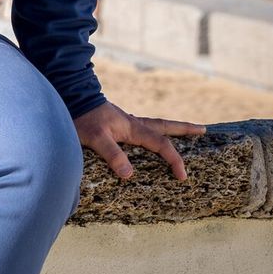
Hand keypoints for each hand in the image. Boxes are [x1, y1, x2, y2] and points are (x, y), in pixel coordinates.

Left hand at [74, 101, 204, 180]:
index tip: (182, 176)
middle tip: (203, 129)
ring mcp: (124, 122)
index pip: (161, 145)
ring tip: (182, 131)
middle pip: (164, 126)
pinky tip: (145, 135)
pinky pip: (140, 128)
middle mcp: (132, 123)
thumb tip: (130, 175)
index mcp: (133, 128)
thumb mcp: (95, 138)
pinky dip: (150, 131)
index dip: (174, 160)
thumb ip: (112, 155)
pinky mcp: (115, 122)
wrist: (69, 97)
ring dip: (169, 129)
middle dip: (184, 129)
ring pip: (153, 125)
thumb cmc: (81, 118)